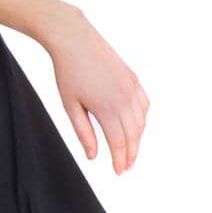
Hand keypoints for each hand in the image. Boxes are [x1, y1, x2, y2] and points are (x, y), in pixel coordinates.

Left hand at [45, 14, 151, 174]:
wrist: (74, 40)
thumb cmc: (67, 72)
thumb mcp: (70, 105)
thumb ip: (83, 132)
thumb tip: (93, 156)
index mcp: (107, 109)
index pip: (119, 143)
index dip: (120, 160)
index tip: (119, 172)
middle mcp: (124, 99)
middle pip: (133, 135)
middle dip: (131, 154)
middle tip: (126, 167)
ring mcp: (132, 88)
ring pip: (141, 121)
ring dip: (138, 138)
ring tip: (130, 151)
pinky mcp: (133, 79)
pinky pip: (144, 105)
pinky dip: (142, 119)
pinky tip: (135, 126)